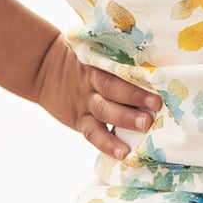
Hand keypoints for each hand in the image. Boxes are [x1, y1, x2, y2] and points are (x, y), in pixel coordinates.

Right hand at [32, 34, 163, 159]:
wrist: (43, 69)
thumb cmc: (80, 58)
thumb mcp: (92, 49)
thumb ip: (115, 54)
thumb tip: (156, 51)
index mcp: (97, 62)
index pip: (118, 66)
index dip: (136, 72)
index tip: (159, 77)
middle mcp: (91, 81)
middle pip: (113, 88)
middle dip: (135, 96)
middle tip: (156, 104)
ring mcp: (85, 101)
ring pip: (104, 110)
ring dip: (125, 119)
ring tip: (144, 126)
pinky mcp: (80, 120)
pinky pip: (93, 133)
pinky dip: (107, 144)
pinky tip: (122, 153)